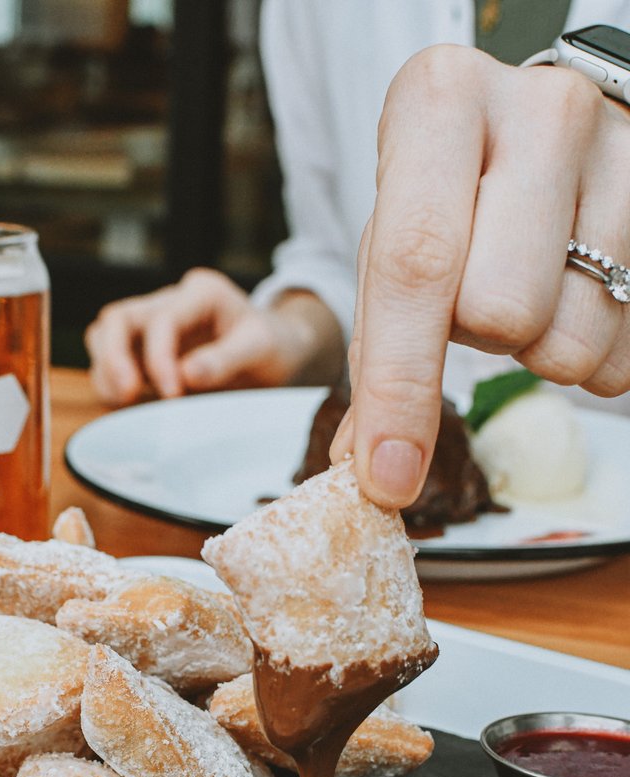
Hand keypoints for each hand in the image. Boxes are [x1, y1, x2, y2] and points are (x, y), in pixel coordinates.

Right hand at [85, 268, 344, 404]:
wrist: (279, 350)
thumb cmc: (273, 345)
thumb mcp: (263, 348)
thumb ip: (227, 360)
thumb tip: (187, 375)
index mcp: (202, 292)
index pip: (162, 320)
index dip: (159, 359)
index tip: (173, 395)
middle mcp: (171, 301)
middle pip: (118, 318)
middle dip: (114, 357)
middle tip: (127, 394)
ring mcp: (154, 324)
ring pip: (106, 334)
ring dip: (107, 369)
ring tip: (125, 400)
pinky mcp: (146, 349)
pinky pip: (112, 359)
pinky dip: (111, 380)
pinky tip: (128, 403)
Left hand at [331, 46, 629, 506]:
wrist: (540, 127)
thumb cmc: (449, 191)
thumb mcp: (392, 238)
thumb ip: (375, 350)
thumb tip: (368, 466)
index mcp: (439, 102)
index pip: (415, 266)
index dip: (399, 387)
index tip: (388, 477)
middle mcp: (540, 109)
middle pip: (501, 311)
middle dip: (478, 341)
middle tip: (477, 304)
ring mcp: (620, 151)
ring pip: (569, 342)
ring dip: (536, 353)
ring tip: (530, 294)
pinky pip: (623, 353)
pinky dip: (590, 358)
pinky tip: (573, 302)